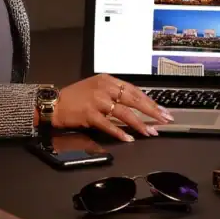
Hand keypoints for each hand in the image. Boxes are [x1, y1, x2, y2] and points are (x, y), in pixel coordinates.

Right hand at [52, 74, 172, 141]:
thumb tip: (136, 104)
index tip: (162, 109)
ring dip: (139, 124)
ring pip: (124, 113)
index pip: (134, 90)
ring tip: (150, 132)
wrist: (55, 104)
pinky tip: (129, 138)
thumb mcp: (96, 88)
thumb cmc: (76, 97)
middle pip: (133, 100)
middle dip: (151, 111)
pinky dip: (120, 132)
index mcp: (108, 80)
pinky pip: (109, 125)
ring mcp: (97, 101)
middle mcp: (104, 88)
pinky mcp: (89, 115)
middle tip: (164, 119)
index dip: (150, 101)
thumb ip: (114, 93)